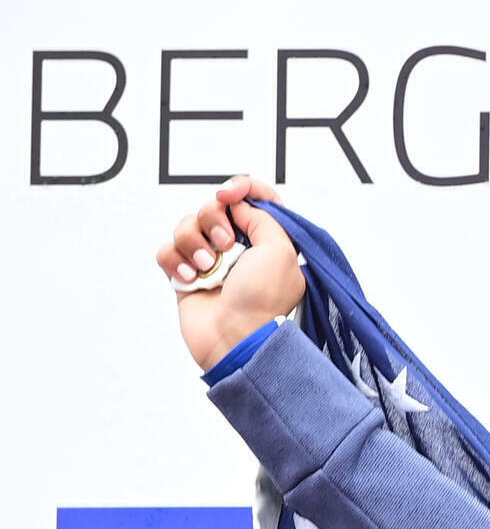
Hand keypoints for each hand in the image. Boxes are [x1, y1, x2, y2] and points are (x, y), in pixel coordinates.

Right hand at [157, 176, 305, 370]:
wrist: (236, 339)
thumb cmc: (263, 302)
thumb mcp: (281, 250)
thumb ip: (263, 217)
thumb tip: (241, 206)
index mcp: (269, 241)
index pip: (254, 200)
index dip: (241, 189)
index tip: (230, 194)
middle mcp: (240, 249)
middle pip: (213, 208)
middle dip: (212, 220)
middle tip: (224, 244)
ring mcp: (211, 262)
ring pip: (187, 227)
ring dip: (193, 244)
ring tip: (207, 269)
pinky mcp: (186, 276)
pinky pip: (168, 251)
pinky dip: (175, 263)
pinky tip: (191, 281)